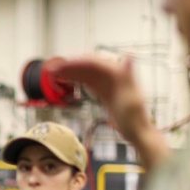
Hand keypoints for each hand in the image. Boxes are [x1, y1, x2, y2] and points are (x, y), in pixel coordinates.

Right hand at [48, 56, 169, 169]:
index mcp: (120, 75)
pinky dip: (76, 79)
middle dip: (70, 66)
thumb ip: (128, 77)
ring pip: (86, 72)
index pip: (95, 63)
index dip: (77, 63)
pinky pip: (88, 81)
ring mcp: (110, 82)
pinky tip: (65, 80)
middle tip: (51, 70)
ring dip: (70, 72)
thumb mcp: (131, 100)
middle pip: (89, 65)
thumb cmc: (135, 120)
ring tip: (53, 74)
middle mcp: (115, 75)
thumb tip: (128, 56)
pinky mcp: (106, 90)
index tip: (61, 66)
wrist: (139, 133)